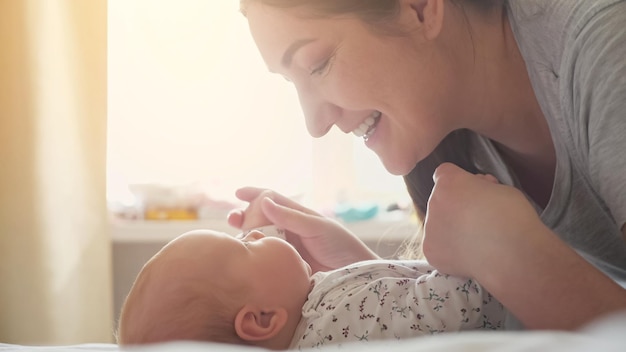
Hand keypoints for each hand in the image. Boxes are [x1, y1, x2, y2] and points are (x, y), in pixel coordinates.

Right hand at [227, 187, 378, 271]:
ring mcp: (286, 247)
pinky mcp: (285, 265)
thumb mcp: (317, 227)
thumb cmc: (339, 244)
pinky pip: (266, 257)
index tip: (238, 192)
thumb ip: (291, 217)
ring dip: (246, 235)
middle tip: (233, 219)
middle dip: (244, 216)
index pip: (272, 200)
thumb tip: (264, 202)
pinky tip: (247, 255)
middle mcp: (289, 230)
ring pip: (260, 237)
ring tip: (237, 237)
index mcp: (297, 215)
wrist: (352, 272)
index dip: (255, 194)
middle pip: (260, 219)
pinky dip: (255, 254)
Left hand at [423, 163, 545, 277]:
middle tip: (477, 218)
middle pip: (440, 198)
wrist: (513, 257)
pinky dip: (449, 250)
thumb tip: (476, 188)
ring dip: (451, 227)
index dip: (460, 181)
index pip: (445, 173)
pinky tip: (468, 253)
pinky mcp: (430, 251)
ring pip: (437, 223)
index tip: (471, 191)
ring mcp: (430, 228)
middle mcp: (434, 202)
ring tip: (476, 239)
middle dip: (455, 205)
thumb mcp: (502, 189)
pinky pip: (437, 245)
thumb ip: (481, 185)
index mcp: (450, 182)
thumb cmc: (514, 220)